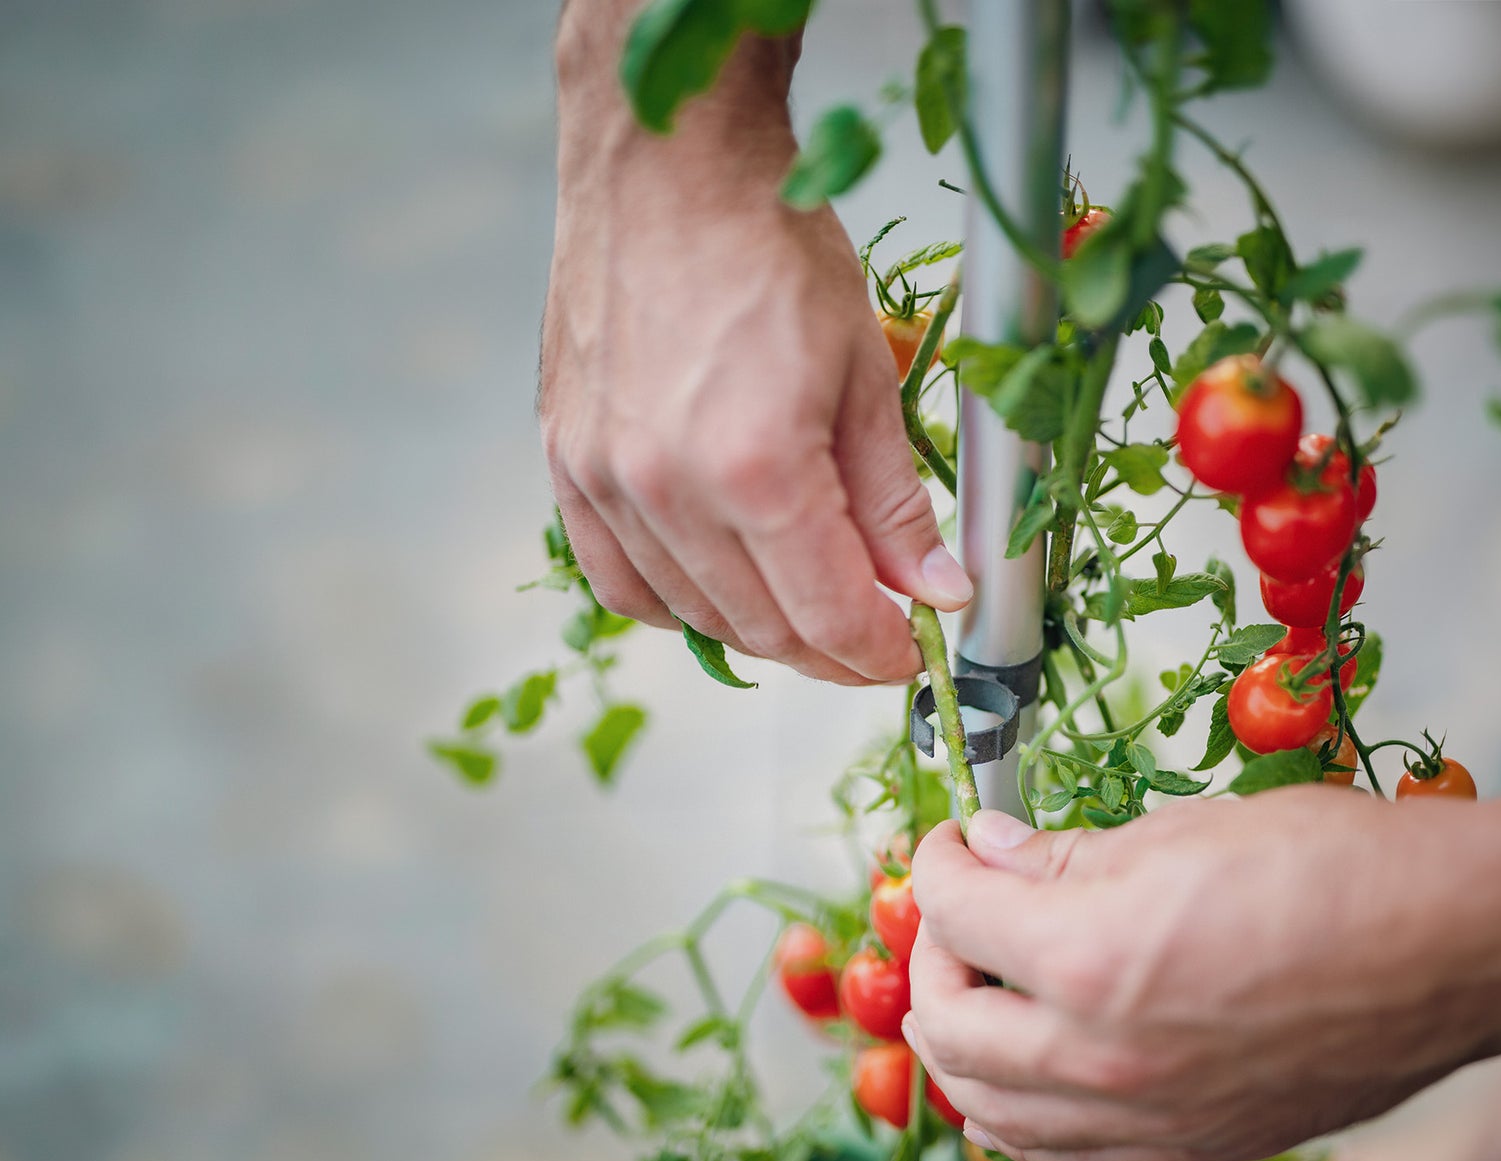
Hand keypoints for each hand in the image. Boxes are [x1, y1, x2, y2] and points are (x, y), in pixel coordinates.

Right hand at [540, 17, 970, 685]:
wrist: (667, 167)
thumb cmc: (769, 246)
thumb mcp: (865, 374)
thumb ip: (895, 502)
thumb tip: (932, 590)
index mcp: (756, 469)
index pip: (829, 614)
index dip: (880, 652)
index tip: (911, 653)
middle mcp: (667, 488)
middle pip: (761, 628)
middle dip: (830, 649)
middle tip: (874, 635)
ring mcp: (604, 479)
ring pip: (693, 613)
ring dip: (761, 629)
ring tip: (809, 605)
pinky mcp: (568, 461)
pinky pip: (619, 578)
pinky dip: (676, 602)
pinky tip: (718, 587)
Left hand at [904, 794, 1500, 1160]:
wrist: (1459, 947)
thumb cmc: (1340, 869)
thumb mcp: (1183, 829)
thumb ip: (1066, 854)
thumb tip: (991, 852)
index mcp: (1089, 959)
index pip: (957, 910)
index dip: (938, 862)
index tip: (952, 840)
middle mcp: (1101, 1059)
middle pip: (948, 1024)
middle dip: (932, 955)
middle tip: (958, 908)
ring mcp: (1144, 1120)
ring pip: (990, 1112)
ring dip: (960, 1045)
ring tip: (978, 988)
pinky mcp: (1186, 1152)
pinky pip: (1062, 1159)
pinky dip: (1019, 1118)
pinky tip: (1029, 1073)